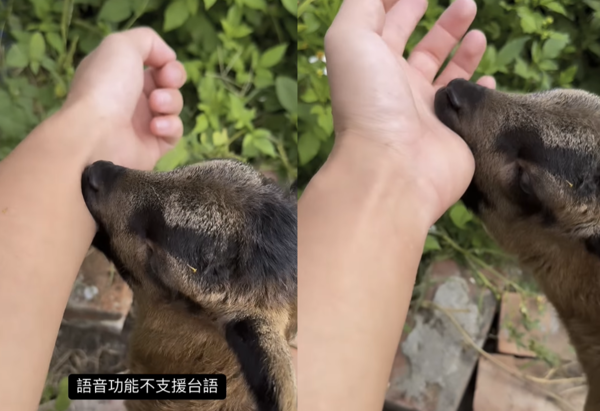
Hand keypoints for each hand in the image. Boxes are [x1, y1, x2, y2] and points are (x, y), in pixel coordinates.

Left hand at [63, 27, 186, 170]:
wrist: (96, 135)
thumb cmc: (106, 86)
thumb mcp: (121, 45)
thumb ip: (148, 40)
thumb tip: (168, 57)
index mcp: (119, 72)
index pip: (153, 62)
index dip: (165, 60)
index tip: (164, 64)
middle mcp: (130, 96)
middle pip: (167, 82)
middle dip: (173, 78)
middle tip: (165, 82)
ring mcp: (142, 122)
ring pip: (173, 106)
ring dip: (170, 101)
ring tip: (155, 105)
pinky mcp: (153, 146)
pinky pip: (173, 132)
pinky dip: (170, 126)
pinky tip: (155, 127)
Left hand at [324, 0, 494, 223]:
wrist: (393, 167)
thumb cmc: (370, 100)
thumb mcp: (351, 38)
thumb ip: (363, 6)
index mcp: (373, 65)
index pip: (389, 27)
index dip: (403, 5)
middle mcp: (399, 88)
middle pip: (423, 49)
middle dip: (443, 26)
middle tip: (467, 4)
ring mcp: (427, 113)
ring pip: (448, 75)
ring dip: (463, 52)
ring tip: (479, 34)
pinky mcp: (454, 133)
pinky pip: (469, 106)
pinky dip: (478, 90)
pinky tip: (487, 77)